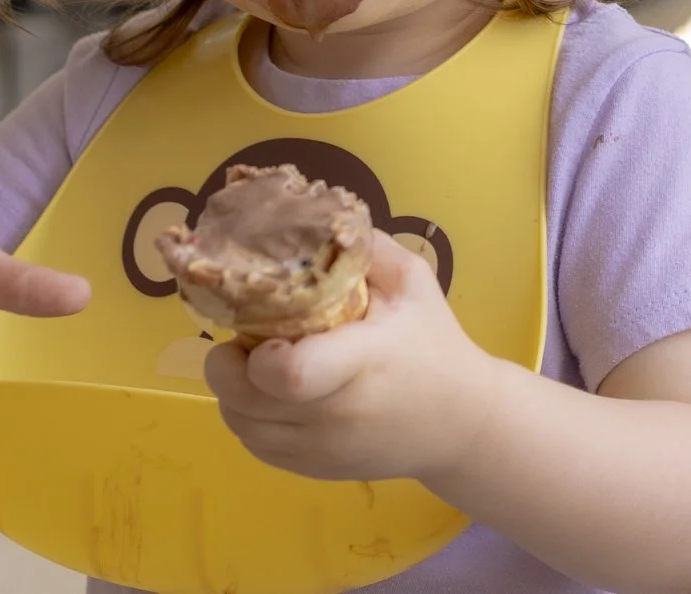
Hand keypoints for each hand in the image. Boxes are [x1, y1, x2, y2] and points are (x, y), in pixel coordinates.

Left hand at [206, 232, 500, 483]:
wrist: (462, 424)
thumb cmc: (436, 345)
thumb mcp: (414, 283)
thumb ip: (365, 248)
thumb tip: (314, 219)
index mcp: (361, 361)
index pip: (286, 373)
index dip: (257, 353)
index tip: (265, 331)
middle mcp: (334, 414)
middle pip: (244, 400)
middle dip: (228, 364)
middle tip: (247, 339)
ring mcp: (319, 449)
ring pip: (239, 425)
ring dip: (234, 391)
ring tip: (260, 364)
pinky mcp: (310, 470)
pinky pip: (254, 445)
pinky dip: (249, 417)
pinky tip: (272, 395)